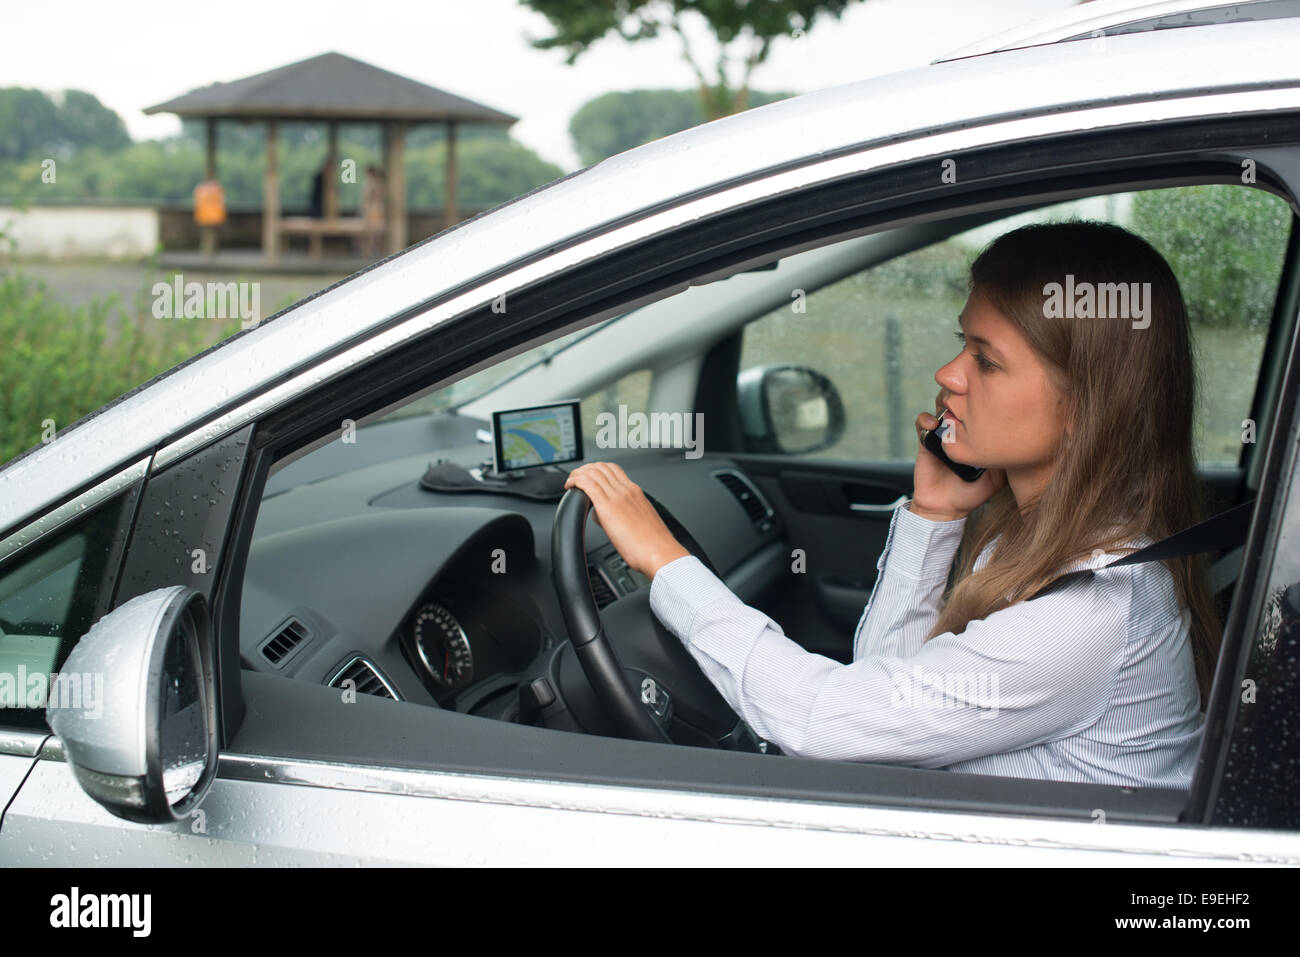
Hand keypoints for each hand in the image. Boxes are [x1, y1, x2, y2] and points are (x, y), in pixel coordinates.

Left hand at [564, 462, 690, 578]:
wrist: (660, 553)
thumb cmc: (653, 545)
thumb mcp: (640, 523)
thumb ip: (624, 516)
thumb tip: (606, 517)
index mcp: (636, 493)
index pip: (613, 470)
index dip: (597, 469)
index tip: (588, 476)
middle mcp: (627, 491)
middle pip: (601, 467)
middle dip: (585, 469)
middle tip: (576, 479)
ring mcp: (618, 497)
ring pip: (593, 472)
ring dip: (578, 474)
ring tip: (571, 482)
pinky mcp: (608, 507)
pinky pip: (588, 484)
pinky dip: (576, 481)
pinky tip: (571, 486)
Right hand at [912, 394, 1004, 520]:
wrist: (947, 508)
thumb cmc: (972, 493)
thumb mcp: (997, 477)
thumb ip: (1005, 459)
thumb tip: (1020, 440)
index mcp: (975, 434)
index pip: (977, 408)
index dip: (981, 398)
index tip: (988, 397)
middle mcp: (959, 430)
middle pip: (960, 400)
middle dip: (963, 393)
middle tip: (968, 396)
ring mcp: (942, 434)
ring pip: (941, 405)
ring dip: (944, 401)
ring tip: (951, 408)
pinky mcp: (926, 441)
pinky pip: (922, 423)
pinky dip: (926, 420)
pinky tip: (934, 425)